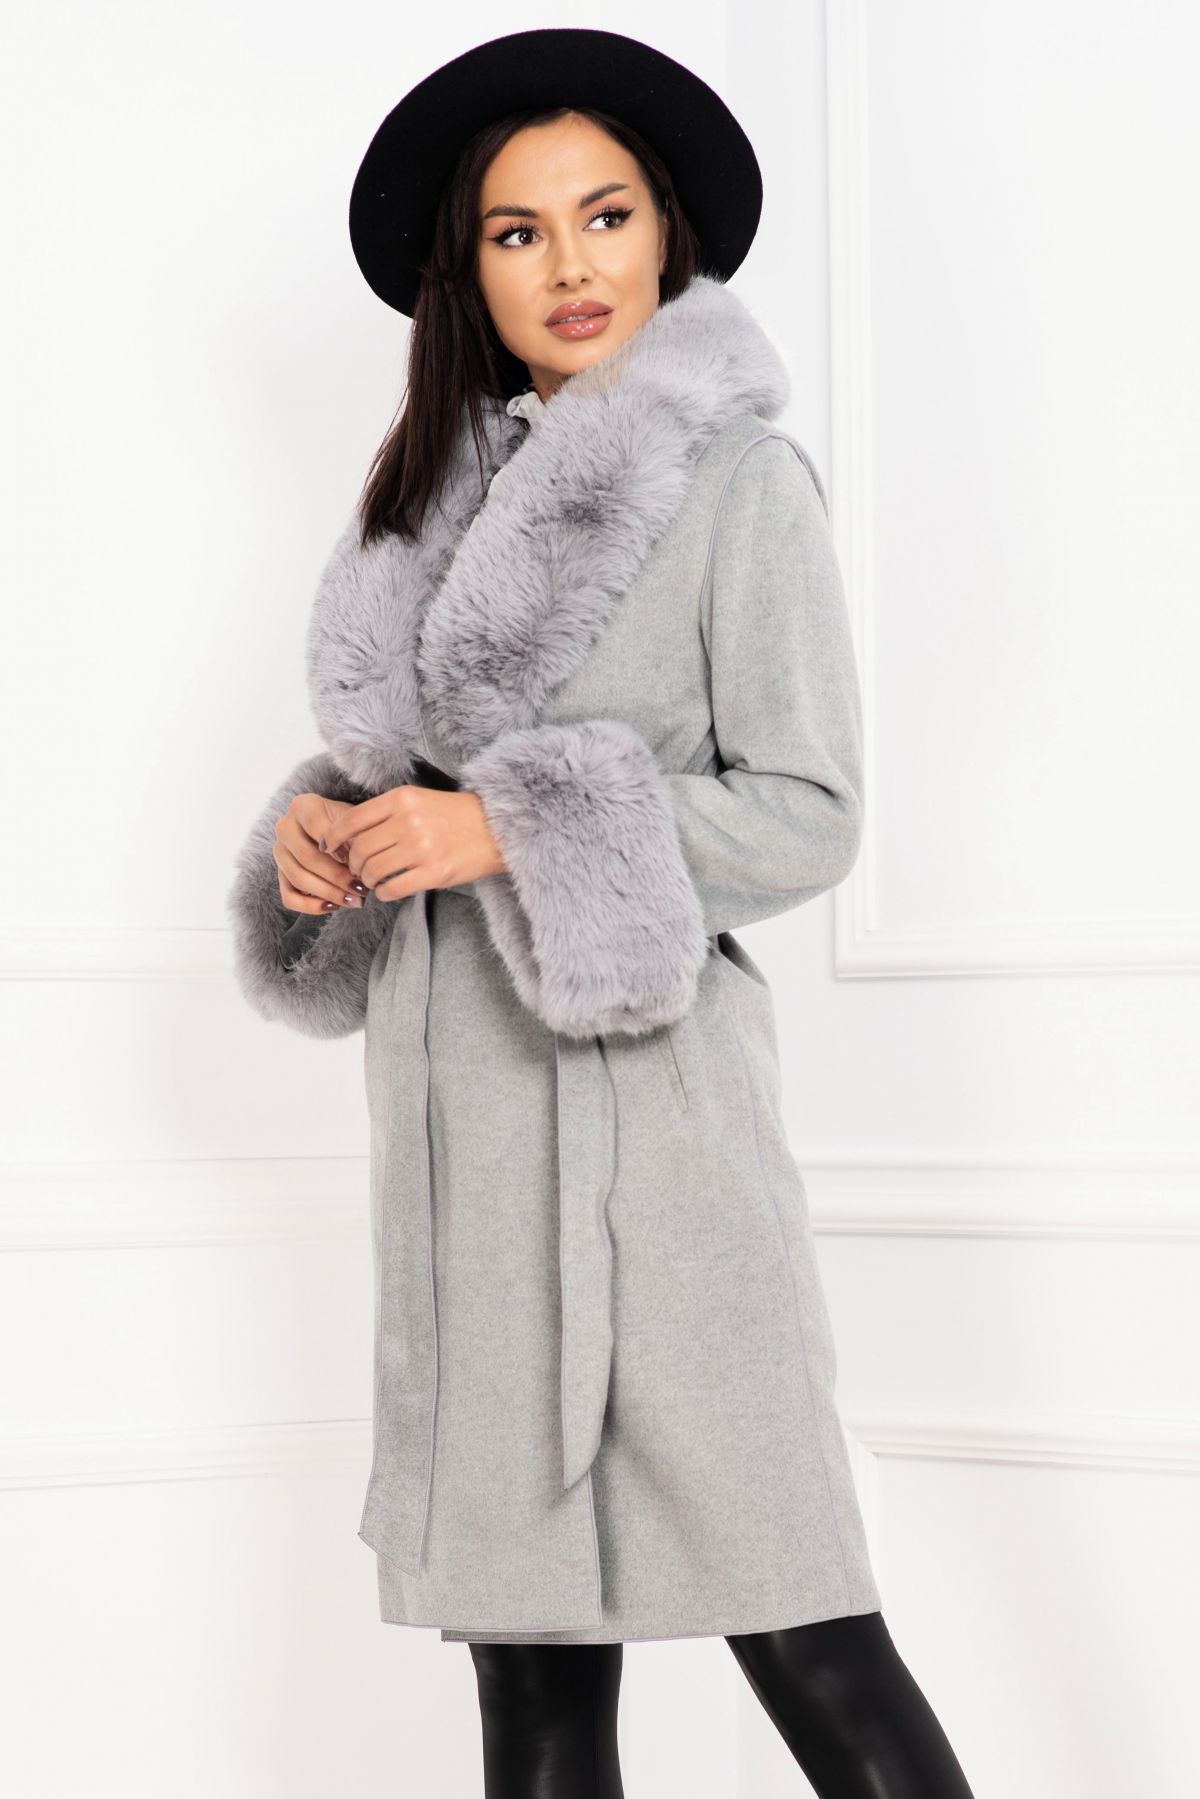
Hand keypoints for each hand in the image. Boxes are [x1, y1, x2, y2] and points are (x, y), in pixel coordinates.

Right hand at [273, 793, 369, 915]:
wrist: (339, 833)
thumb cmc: (351, 826)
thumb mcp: (357, 823)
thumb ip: (357, 837)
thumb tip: (362, 865)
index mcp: (303, 806)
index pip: (315, 826)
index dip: (336, 845)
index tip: (356, 860)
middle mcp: (285, 827)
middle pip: (307, 857)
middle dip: (337, 877)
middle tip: (362, 889)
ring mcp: (280, 852)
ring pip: (298, 878)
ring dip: (329, 893)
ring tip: (355, 900)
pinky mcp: (280, 874)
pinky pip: (289, 897)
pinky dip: (311, 907)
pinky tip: (334, 906)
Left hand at [318, 784, 508, 901]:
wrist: (498, 830)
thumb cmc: (456, 816)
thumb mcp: (420, 800)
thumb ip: (388, 813)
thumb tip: (351, 835)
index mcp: (402, 799)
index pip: (352, 819)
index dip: (334, 837)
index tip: (328, 847)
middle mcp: (409, 821)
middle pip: (359, 849)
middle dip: (353, 864)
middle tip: (359, 870)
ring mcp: (421, 847)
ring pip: (372, 870)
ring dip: (368, 880)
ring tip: (374, 880)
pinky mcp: (434, 872)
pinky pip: (392, 889)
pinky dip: (384, 893)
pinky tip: (389, 890)